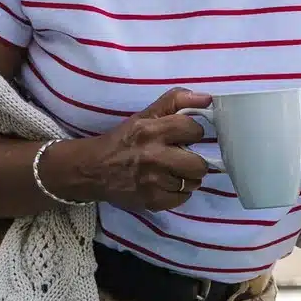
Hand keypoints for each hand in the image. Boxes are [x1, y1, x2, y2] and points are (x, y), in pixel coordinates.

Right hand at [43, 88, 215, 210]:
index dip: (193, 132)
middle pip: (199, 164)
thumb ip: (176, 101)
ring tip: (172, 172)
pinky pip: (183, 198)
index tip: (185, 136)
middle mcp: (153, 156)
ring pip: (193, 183)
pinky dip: (178, 193)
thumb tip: (207, 99)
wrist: (92, 169)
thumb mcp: (145, 115)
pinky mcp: (151, 201)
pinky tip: (165, 185)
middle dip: (194, 161)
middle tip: (182, 159)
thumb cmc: (124, 140)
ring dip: (187, 178)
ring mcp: (152, 182)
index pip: (193, 129)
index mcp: (151, 130)